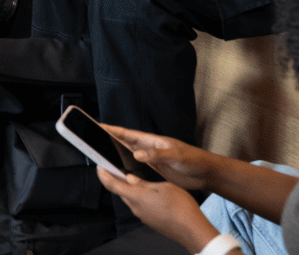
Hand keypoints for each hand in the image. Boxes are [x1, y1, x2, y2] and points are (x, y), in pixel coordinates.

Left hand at [97, 168, 224, 253]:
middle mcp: (135, 208)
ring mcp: (142, 216)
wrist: (192, 230)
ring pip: (130, 199)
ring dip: (129, 189)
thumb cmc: (180, 207)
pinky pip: (139, 206)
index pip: (112, 185)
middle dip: (116, 180)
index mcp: (136, 197)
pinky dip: (138, 197)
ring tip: (134, 178)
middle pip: (120, 192)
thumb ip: (143, 183)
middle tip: (116, 168)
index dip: (103, 175)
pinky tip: (148, 192)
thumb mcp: (162, 187)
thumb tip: (130, 179)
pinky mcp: (149, 220)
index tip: (99, 167)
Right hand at [102, 123, 217, 190]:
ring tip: (100, 155)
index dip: (112, 130)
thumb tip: (137, 154)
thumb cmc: (194, 160)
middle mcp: (148, 149)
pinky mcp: (154, 170)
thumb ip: (156, 154)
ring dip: (114, 154)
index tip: (98, 126)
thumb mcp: (175, 156)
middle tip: (92, 140)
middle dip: (108, 140)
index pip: (127, 134)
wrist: (206, 173)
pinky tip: (119, 173)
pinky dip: (125, 168)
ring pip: (127, 155)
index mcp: (152, 141)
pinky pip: (135, 167)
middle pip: (123, 143)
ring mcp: (151, 159)